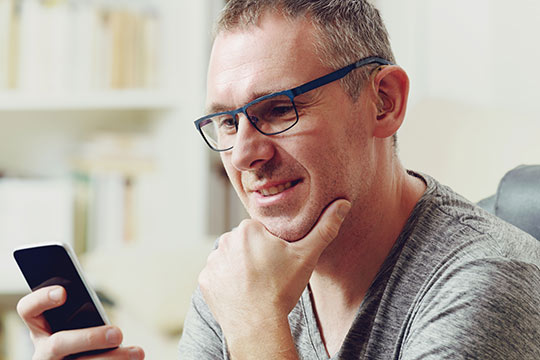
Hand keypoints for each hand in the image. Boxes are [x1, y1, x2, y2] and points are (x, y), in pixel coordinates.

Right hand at [16, 285, 144, 359]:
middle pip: (59, 344)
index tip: (63, 292)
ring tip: (137, 353)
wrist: (78, 359)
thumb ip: (84, 311)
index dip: (41, 299)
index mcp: (41, 328)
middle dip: (90, 338)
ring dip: (113, 358)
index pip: (28, 309)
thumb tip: (100, 311)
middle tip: (118, 333)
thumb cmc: (86, 336)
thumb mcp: (80, 322)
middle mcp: (43, 351)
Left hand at [198, 199, 350, 354]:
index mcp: (248, 228)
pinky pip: (218, 276)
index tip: (278, 262)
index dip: (272, 247)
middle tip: (269, 274)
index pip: (261, 231)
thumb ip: (324, 228)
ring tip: (255, 285)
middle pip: (244, 244)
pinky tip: (241, 293)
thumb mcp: (307, 256)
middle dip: (255, 255)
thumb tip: (343, 203)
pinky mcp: (205, 280)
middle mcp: (225, 239)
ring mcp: (212, 261)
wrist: (257, 324)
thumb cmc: (282, 288)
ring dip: (240, 268)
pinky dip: (227, 283)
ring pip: (231, 259)